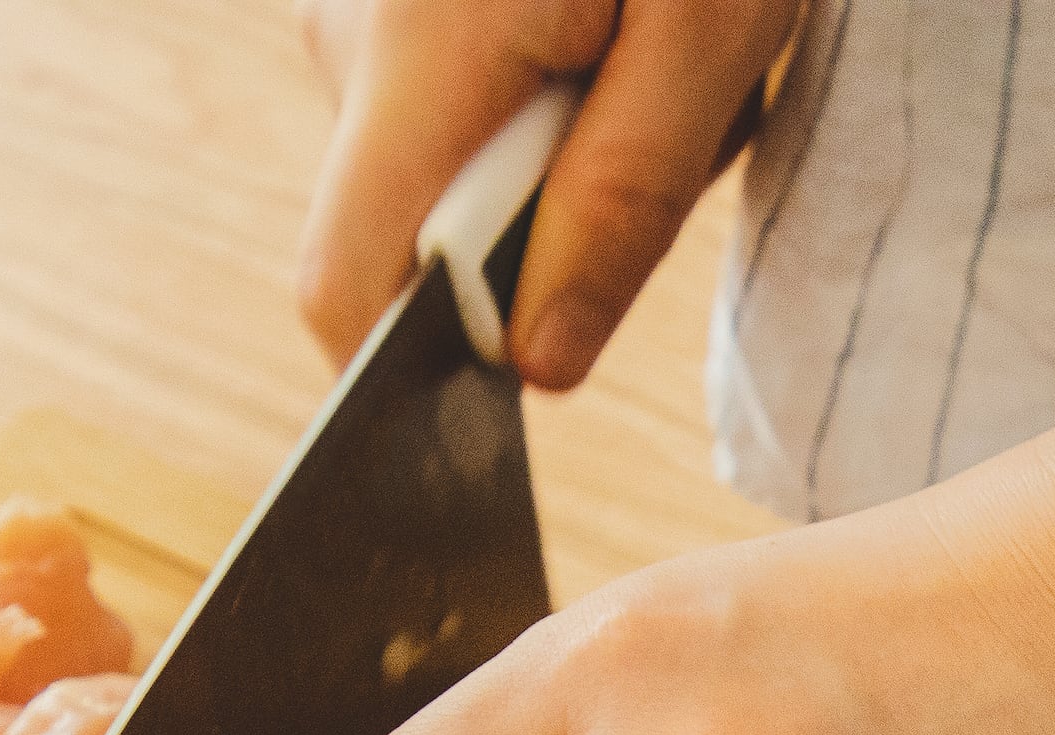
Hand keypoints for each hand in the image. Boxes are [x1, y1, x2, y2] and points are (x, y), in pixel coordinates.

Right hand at [290, 0, 801, 386]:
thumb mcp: (711, 28)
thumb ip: (622, 204)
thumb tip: (533, 368)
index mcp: (416, 53)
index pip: (342, 290)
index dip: (416, 376)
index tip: (529, 377)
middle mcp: (351, 29)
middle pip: (408, 231)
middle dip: (546, 229)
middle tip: (674, 110)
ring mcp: (362, 1)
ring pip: (445, 162)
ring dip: (567, 150)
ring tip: (659, 38)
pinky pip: (458, 92)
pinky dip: (552, 86)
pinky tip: (621, 13)